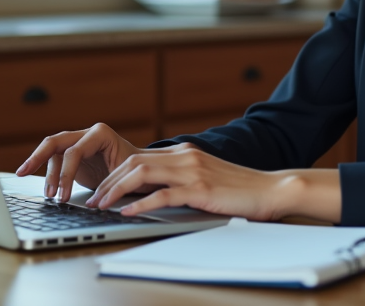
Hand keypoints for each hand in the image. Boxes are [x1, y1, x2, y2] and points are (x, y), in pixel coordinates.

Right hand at [16, 122, 144, 201]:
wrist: (141, 169)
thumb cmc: (136, 172)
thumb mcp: (124, 177)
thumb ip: (107, 185)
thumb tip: (92, 204)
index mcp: (100, 134)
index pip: (74, 151)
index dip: (65, 174)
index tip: (62, 196)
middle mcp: (86, 134)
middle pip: (55, 142)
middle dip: (37, 157)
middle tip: (24, 172)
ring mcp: (78, 143)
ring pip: (52, 153)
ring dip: (47, 174)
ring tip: (49, 195)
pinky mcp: (73, 155)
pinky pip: (55, 161)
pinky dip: (49, 175)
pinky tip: (47, 189)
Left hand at [87, 144, 332, 221]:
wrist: (271, 189)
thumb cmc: (239, 189)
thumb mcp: (206, 177)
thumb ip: (182, 178)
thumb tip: (154, 192)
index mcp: (184, 152)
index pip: (139, 157)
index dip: (115, 173)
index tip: (101, 188)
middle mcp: (185, 156)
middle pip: (134, 162)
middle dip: (108, 181)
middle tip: (93, 199)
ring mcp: (192, 171)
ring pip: (141, 174)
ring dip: (116, 190)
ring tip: (102, 205)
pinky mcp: (200, 189)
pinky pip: (162, 195)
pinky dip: (139, 204)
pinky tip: (127, 212)